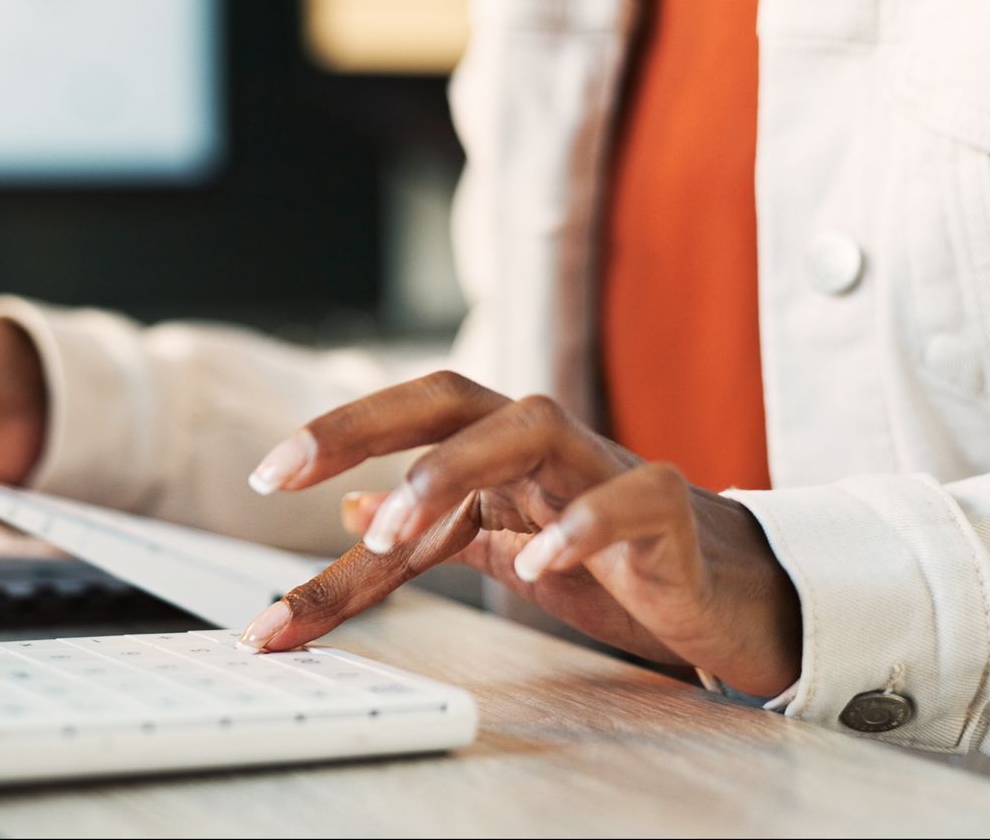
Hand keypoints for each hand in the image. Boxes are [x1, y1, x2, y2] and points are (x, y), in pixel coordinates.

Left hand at [239, 372, 801, 696]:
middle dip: (361, 424)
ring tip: (389, 528)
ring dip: (447, 472)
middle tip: (289, 471)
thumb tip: (345, 506)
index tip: (263, 480)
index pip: (402, 424)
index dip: (332, 442)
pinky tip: (537, 562)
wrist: (726, 594)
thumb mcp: (500, 546)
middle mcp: (540, 440)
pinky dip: (579, 527)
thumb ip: (427, 531)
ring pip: (525, 428)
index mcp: (493, 446)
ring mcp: (605, 466)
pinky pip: (624, 500)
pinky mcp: (666, 512)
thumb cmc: (610, 561)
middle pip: (445, 396)